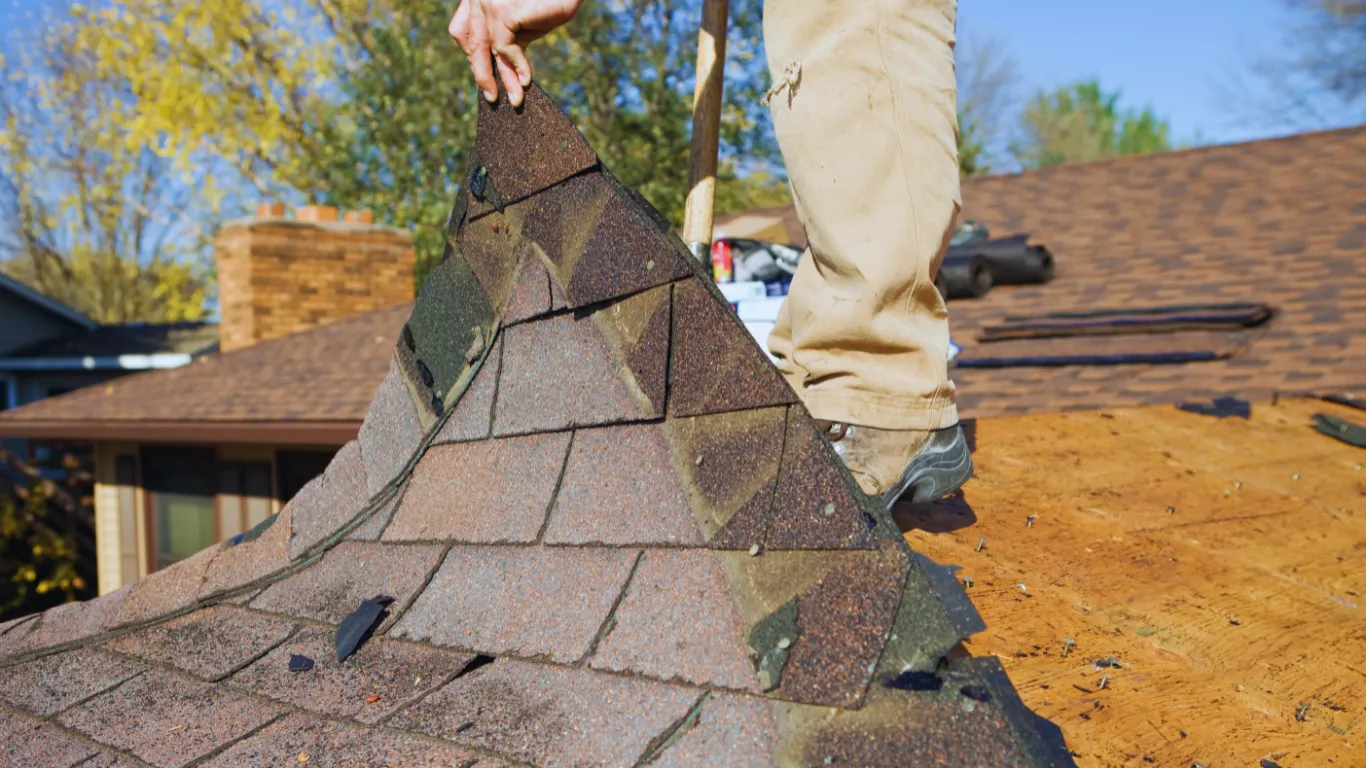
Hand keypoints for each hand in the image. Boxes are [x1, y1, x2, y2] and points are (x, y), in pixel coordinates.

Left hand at [449, 0, 584, 107]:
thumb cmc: (548, 2)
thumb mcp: (521, 24)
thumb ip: (507, 39)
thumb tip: (501, 72)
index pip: (462, 32)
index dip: (471, 56)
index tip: (483, 74)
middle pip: (471, 42)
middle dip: (481, 73)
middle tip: (492, 97)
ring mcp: (487, 2)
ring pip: (486, 49)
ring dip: (502, 78)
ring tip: (515, 99)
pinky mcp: (502, 11)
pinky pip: (505, 48)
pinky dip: (517, 67)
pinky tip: (526, 80)